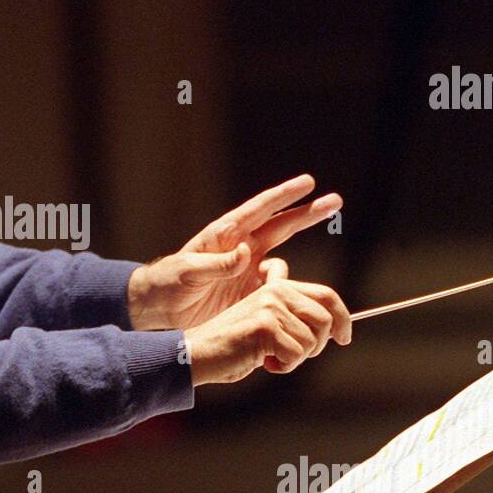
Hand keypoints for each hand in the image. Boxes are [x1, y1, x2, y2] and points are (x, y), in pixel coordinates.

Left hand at [128, 174, 341, 330]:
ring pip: (283, 255)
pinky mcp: (247, 293)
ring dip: (303, 255)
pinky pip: (277, 287)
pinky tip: (304, 290)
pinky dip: (292, 287)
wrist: (157, 309)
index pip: (259, 211)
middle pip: (280, 226)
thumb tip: (246, 253)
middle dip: (306, 213)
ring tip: (323, 248)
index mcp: (224, 235)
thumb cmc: (166, 284)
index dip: (283, 196)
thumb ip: (216, 263)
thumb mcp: (187, 271)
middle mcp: (240, 249)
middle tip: (335, 200)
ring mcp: (246, 270)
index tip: (308, 183)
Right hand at [182, 261, 351, 384]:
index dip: (342, 317)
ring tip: (271, 358)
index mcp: (277, 287)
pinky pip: (296, 354)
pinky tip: (264, 362)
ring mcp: (270, 307)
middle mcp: (275, 291)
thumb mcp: (265, 323)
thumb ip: (291, 315)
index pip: (325, 295)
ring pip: (311, 341)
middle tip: (294, 356)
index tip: (344, 337)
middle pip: (325, 319)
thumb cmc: (232, 345)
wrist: (197, 353)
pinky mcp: (265, 326)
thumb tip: (332, 325)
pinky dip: (284, 366)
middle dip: (318, 345)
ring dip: (296, 359)